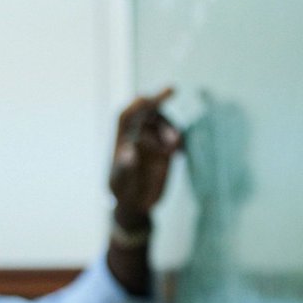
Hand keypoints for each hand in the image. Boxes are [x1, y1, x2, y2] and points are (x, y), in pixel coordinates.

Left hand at [109, 88, 182, 226]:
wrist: (135, 205)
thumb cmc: (123, 194)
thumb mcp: (121, 184)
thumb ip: (126, 168)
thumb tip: (130, 150)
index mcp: (122, 140)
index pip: (128, 115)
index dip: (140, 104)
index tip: (152, 97)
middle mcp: (137, 136)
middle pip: (148, 113)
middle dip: (160, 109)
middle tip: (172, 117)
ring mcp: (152, 142)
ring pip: (163, 124)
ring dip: (171, 129)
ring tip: (176, 145)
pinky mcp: (166, 150)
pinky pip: (175, 138)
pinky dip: (180, 141)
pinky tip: (180, 152)